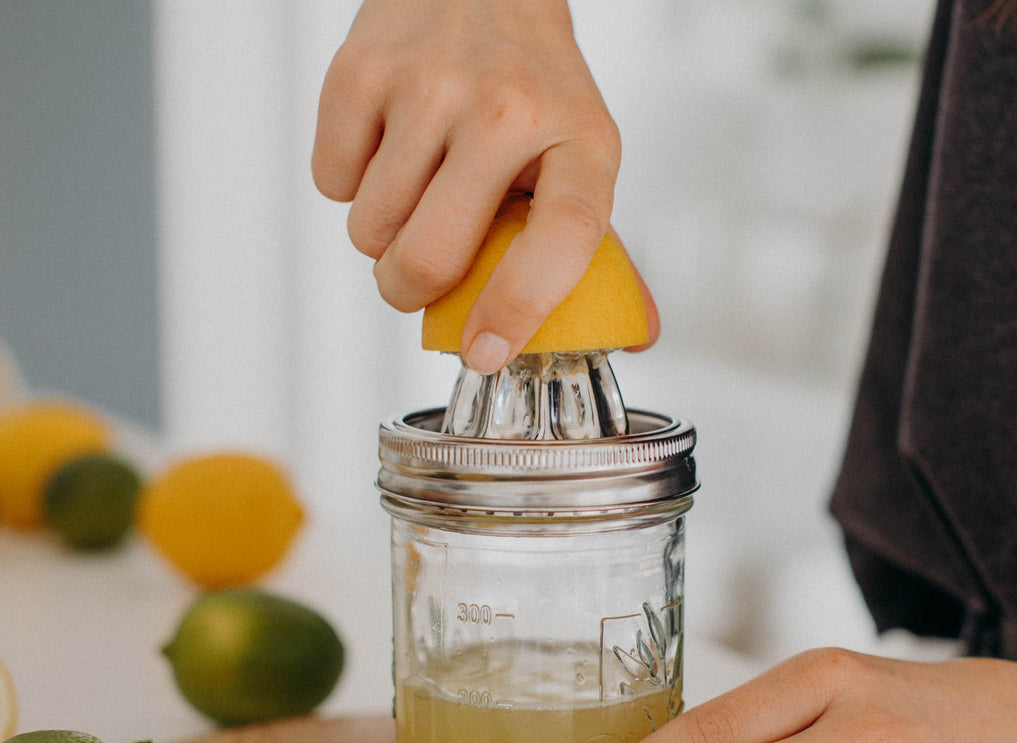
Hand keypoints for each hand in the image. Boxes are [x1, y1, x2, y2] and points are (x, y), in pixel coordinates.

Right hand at [312, 0, 633, 371]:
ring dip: (380, 240)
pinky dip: (349, 186)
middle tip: (418, 279)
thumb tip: (634, 333)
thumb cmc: (533, 84)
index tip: (486, 351)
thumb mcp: (581, 154)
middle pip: (432, 257)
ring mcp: (431, 83)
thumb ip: (595, 248)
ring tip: (413, 194)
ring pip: (371, 231)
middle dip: (410, 294)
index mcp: (581, 140)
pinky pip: (332, 183)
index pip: (560, 241)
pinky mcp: (364, 68)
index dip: (519, 309)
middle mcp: (509, 107)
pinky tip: (385, 149)